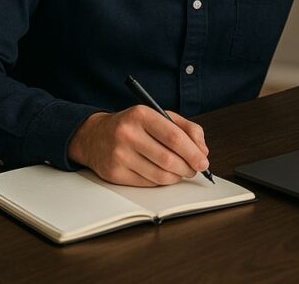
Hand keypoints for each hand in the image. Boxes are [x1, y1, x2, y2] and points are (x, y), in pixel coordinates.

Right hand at [67, 106, 208, 186]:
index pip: (174, 137)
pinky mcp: (114, 173)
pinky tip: (163, 174)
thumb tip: (203, 151)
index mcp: (141, 115)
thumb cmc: (133, 125)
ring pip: (159, 175)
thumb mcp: (159, 116)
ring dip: (176, 177)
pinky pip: (147, 183)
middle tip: (195, 169)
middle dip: (188, 167)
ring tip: (180, 171)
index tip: (204, 161)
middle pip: (168, 159)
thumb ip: (186, 128)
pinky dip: (161, 181)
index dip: (193, 152)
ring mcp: (119, 155)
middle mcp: (127, 134)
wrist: (95, 136)